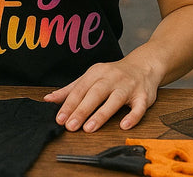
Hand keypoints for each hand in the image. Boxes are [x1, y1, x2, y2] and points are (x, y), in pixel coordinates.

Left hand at [43, 56, 158, 132]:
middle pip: (95, 94)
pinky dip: (132, 116)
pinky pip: (139, 107)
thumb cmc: (113, 74)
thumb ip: (70, 89)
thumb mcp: (91, 77)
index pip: (80, 89)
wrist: (143, 65)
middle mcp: (111, 78)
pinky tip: (124, 125)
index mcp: (96, 73)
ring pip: (114, 100)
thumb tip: (48, 99)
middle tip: (70, 126)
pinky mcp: (143, 96)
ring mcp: (128, 86)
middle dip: (82, 110)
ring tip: (89, 128)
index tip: (60, 118)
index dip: (69, 104)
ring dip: (101, 114)